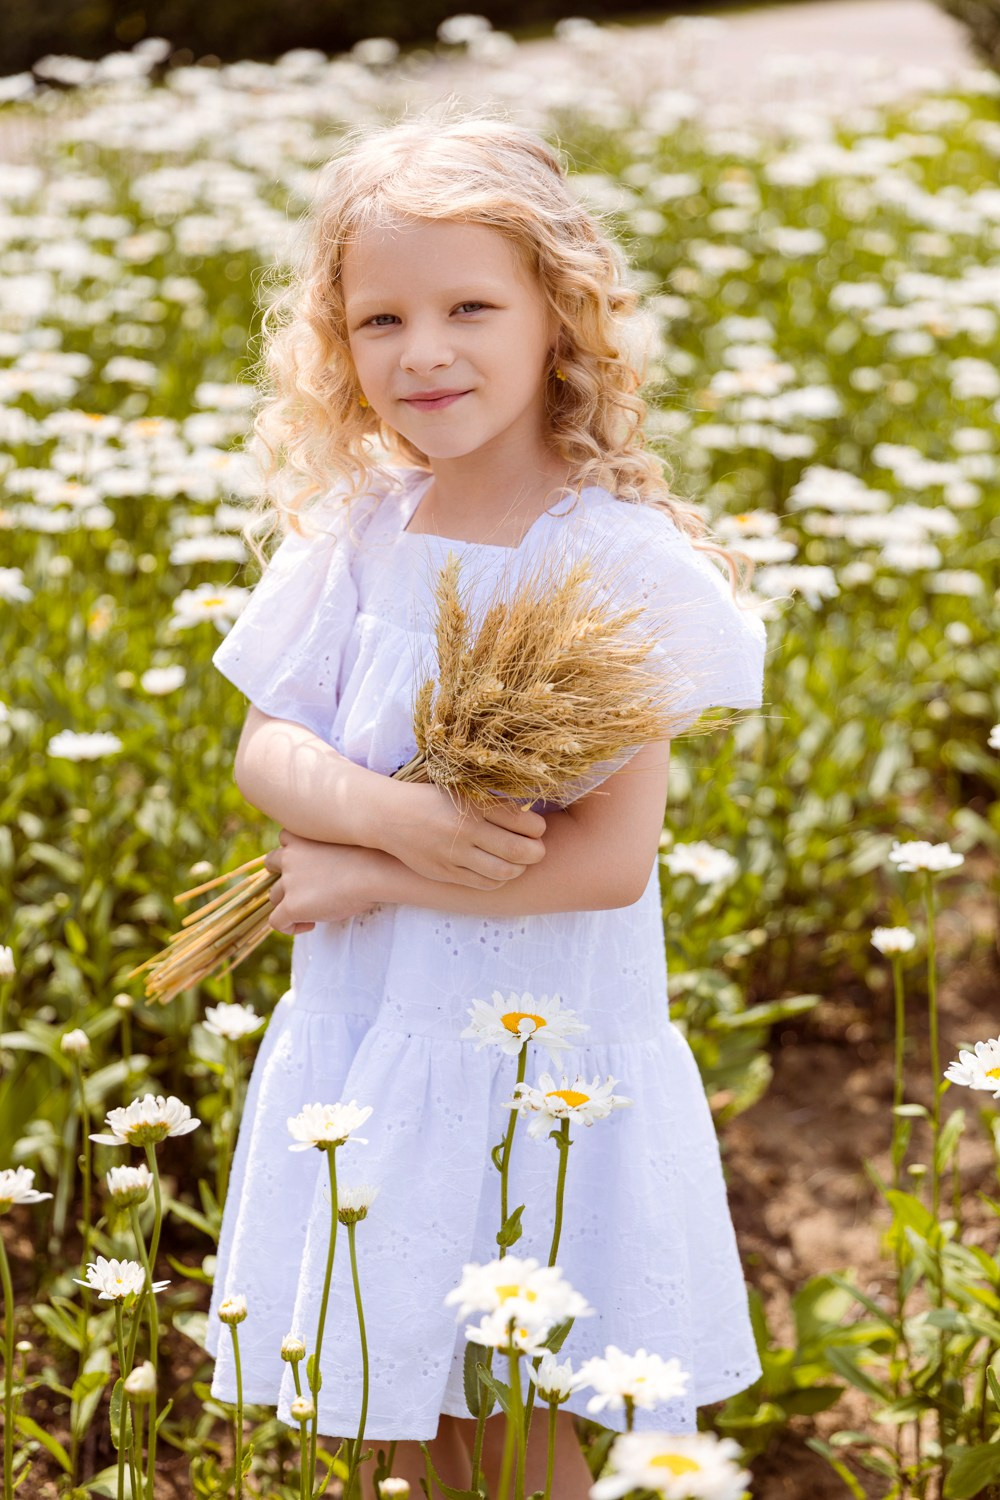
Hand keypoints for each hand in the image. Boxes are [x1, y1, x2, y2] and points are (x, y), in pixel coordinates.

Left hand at [263, 830, 381, 932]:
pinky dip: (290, 926)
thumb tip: (335, 868)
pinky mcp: (291, 906)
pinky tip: (311, 925)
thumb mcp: (347, 843)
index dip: (294, 853)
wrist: (375, 871)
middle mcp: (290, 856)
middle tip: (306, 889)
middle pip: (272, 864)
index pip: (285, 838)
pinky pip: (277, 921)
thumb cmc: (372, 857)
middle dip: (284, 875)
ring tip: (313, 911)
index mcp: (303, 837)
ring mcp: (289, 882)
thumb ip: (331, 851)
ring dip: (289, 902)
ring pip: (274, 895)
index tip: (313, 866)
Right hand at [379, 780, 546, 887]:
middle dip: (536, 852)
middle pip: (518, 850)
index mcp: (473, 805)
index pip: (522, 821)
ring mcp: (455, 854)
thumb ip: (492, 804)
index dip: (538, 828)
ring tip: (518, 862)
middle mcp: (466, 830)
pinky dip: (498, 879)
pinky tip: (498, 871)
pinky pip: (483, 883)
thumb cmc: (432, 799)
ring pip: (503, 871)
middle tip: (537, 850)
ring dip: (518, 868)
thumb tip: (531, 820)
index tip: (537, 828)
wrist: (390, 815)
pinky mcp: (446, 872)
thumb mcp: (462, 791)